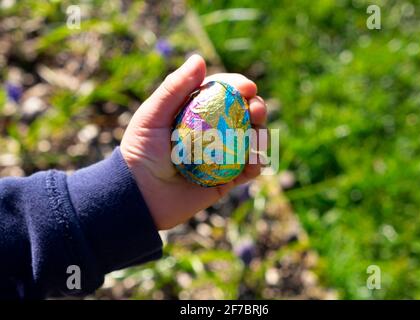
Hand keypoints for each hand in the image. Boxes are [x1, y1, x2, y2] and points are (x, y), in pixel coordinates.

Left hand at [120, 54, 266, 229]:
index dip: (239, 87)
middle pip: (244, 115)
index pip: (225, 93)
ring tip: (256, 140)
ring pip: (251, 140)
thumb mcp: (153, 115)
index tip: (247, 87)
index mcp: (197, 112)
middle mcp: (213, 131)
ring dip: (261, 136)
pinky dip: (256, 165)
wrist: (138, 193)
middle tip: (256, 111)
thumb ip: (174, 88)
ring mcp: (222, 155)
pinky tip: (254, 163)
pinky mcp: (226, 179)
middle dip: (257, 109)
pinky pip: (247, 170)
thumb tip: (200, 59)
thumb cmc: (141, 151)